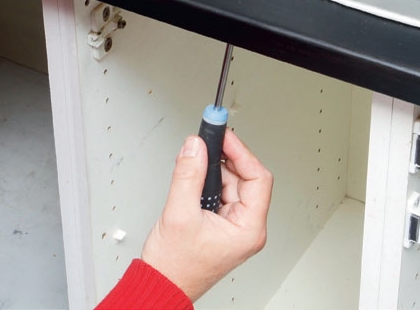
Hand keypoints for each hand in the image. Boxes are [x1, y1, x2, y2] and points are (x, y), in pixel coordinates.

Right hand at [140, 129, 272, 301]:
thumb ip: (188, 175)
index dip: (241, 152)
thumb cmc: (175, 266)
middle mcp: (246, 227)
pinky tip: (194, 175)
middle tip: (207, 139)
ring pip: (231, 182)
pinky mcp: (221, 222)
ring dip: (214, 168)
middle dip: (225, 157)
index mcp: (248, 229)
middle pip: (245, 177)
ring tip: (195, 160)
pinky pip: (220, 191)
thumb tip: (196, 145)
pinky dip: (207, 179)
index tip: (223, 135)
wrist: (162, 284)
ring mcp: (233, 225)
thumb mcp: (179, 213)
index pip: (258, 178)